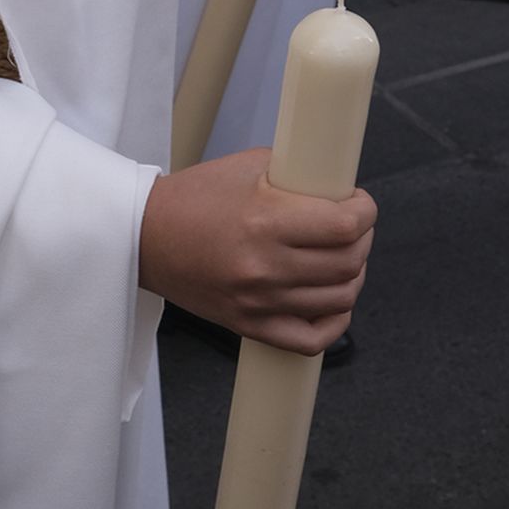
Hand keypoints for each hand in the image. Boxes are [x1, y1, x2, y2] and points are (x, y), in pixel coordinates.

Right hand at [140, 157, 375, 352]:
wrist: (144, 238)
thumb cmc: (194, 198)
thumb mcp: (248, 168)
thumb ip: (297, 176)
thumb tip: (339, 187)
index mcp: (266, 221)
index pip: (346, 225)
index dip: (365, 211)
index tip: (358, 204)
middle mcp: (266, 266)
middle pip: (350, 262)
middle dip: (362, 239)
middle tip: (352, 227)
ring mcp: (259, 301)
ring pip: (340, 299)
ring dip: (352, 275)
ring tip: (341, 258)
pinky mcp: (249, 324)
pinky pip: (312, 340)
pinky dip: (334, 322)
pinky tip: (331, 300)